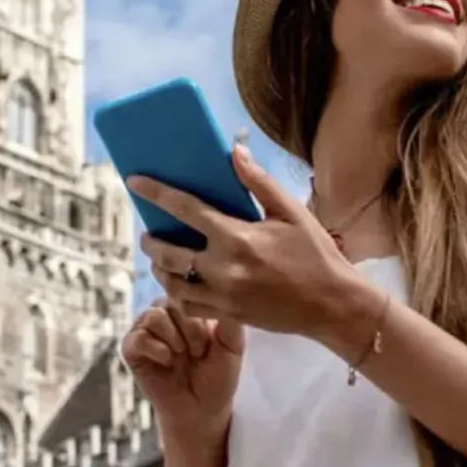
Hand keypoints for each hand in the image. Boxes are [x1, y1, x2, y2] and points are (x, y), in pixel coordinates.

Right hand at [119, 299, 242, 443]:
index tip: (212, 340)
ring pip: (154, 316)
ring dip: (174, 340)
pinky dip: (157, 350)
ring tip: (182, 357)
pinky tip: (167, 362)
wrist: (202, 409)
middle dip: (191, 330)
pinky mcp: (131, 347)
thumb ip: (230, 320)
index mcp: (188, 306)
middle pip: (171, 301)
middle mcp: (164, 312)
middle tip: (199, 353)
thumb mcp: (233, 346)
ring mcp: (145, 328)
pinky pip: (138, 338)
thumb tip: (226, 294)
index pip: (190, 290)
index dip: (203, 316)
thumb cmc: (218, 376)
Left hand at [129, 144, 361, 337]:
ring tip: (161, 260)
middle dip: (151, 240)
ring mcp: (222, 295)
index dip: (156, 193)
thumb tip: (234, 151)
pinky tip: (180, 285)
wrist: (332, 304)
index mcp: (236, 236)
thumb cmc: (315, 253)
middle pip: (168, 252)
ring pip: (172, 284)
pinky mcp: (228, 315)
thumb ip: (258, 182)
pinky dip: (177, 295)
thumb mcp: (291, 212)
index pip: (185, 208)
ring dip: (160, 270)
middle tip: (149, 233)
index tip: (135, 181)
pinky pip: (188, 307)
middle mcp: (223, 267)